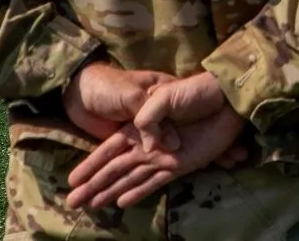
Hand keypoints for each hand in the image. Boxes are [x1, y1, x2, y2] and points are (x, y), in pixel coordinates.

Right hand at [66, 71, 245, 211]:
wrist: (226, 99)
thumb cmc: (195, 92)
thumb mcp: (165, 96)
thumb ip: (149, 118)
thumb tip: (146, 147)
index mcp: (139, 127)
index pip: (109, 150)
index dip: (90, 165)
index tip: (72, 180)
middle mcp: (146, 145)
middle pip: (114, 168)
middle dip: (93, 184)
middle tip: (72, 201)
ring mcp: (162, 157)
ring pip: (130, 178)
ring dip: (110, 192)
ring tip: (92, 206)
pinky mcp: (179, 165)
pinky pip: (153, 182)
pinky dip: (138, 192)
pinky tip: (122, 203)